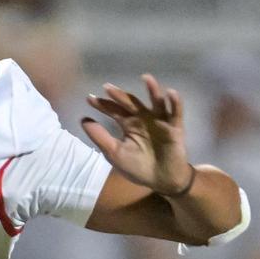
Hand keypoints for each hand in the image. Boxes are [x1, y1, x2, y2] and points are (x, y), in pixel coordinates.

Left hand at [83, 74, 193, 195]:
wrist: (161, 180)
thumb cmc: (137, 167)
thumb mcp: (114, 153)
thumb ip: (100, 137)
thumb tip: (83, 120)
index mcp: (129, 124)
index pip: (114, 111)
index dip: (103, 105)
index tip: (89, 98)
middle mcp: (144, 118)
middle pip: (131, 103)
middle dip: (120, 96)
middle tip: (107, 88)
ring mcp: (160, 120)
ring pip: (156, 101)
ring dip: (152, 89)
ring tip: (145, 78)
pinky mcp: (175, 127)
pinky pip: (176, 112)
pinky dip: (174, 102)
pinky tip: (170, 92)